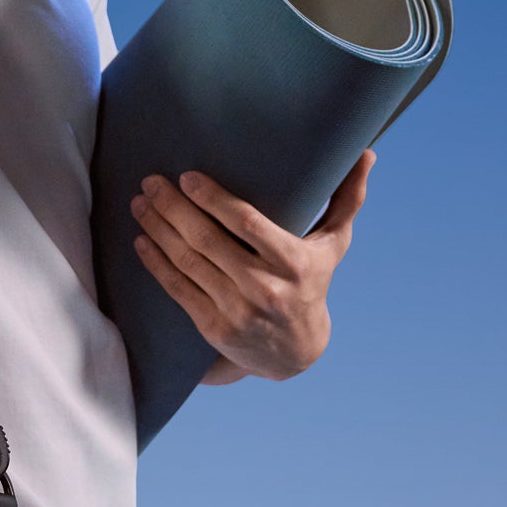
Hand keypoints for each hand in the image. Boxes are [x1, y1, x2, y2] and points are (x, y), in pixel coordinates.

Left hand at [129, 151, 375, 383]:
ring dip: (158, 230)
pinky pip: (178, 289)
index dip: (214, 200)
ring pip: (189, 262)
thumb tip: (367, 153)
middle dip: (174, 208)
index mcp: (294, 262)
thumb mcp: (332, 246)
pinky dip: (156, 263)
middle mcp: (264, 287)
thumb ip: (346, 200)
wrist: (295, 353)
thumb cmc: (312, 283)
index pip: (247, 224)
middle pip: (209, 241)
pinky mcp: (214, 327)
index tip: (188, 177)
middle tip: (151, 182)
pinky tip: (142, 240)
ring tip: (140, 204)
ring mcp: (237, 309)